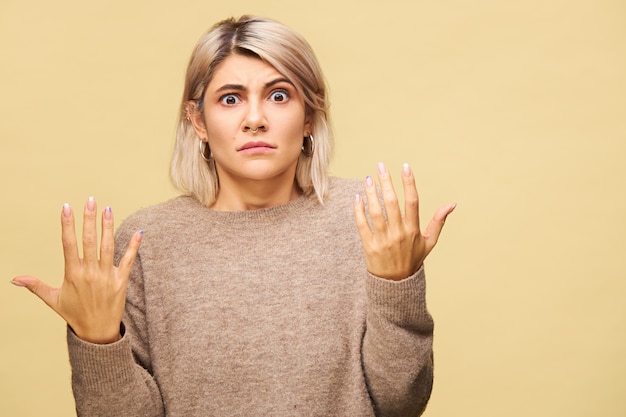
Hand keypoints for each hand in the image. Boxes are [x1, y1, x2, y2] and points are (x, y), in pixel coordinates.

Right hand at [11, 197, 142, 343]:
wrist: (97, 333)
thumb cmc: (75, 314)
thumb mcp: (53, 300)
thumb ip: (36, 286)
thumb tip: (14, 279)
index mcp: (72, 274)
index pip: (68, 244)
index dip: (67, 225)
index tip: (66, 207)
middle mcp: (90, 273)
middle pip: (89, 241)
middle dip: (89, 219)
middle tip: (90, 200)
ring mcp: (106, 276)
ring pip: (108, 247)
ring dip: (108, 227)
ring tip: (108, 209)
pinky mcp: (121, 281)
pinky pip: (128, 260)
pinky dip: (133, 246)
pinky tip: (138, 232)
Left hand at [354, 162, 455, 280]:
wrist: (395, 283)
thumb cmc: (412, 259)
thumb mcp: (429, 242)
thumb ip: (438, 221)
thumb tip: (452, 204)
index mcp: (413, 230)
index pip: (412, 201)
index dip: (409, 183)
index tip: (405, 166)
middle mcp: (399, 233)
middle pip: (392, 202)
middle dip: (386, 182)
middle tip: (380, 166)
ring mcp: (383, 239)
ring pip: (376, 211)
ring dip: (371, 193)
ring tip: (368, 179)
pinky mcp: (369, 245)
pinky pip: (362, 224)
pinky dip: (359, 210)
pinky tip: (357, 197)